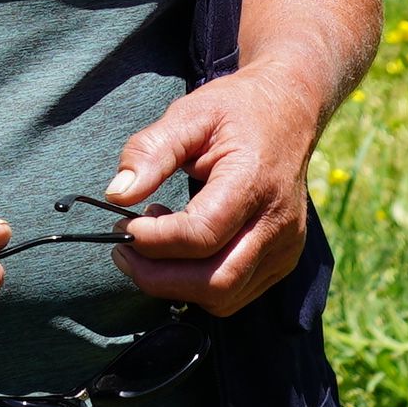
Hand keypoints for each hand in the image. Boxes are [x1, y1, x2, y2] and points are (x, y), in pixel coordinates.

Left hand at [104, 70, 318, 316]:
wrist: (290, 111)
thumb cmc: (236, 110)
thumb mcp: (189, 113)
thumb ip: (150, 151)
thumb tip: (117, 195)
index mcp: (254, 180)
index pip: (201, 235)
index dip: (154, 240)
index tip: (123, 224)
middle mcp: (277, 222)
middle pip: (216, 282)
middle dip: (158, 278)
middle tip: (123, 249)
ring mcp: (285, 246)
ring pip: (225, 297)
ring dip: (176, 284)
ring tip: (152, 242)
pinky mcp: (284, 260)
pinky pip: (236, 293)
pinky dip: (198, 283)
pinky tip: (181, 249)